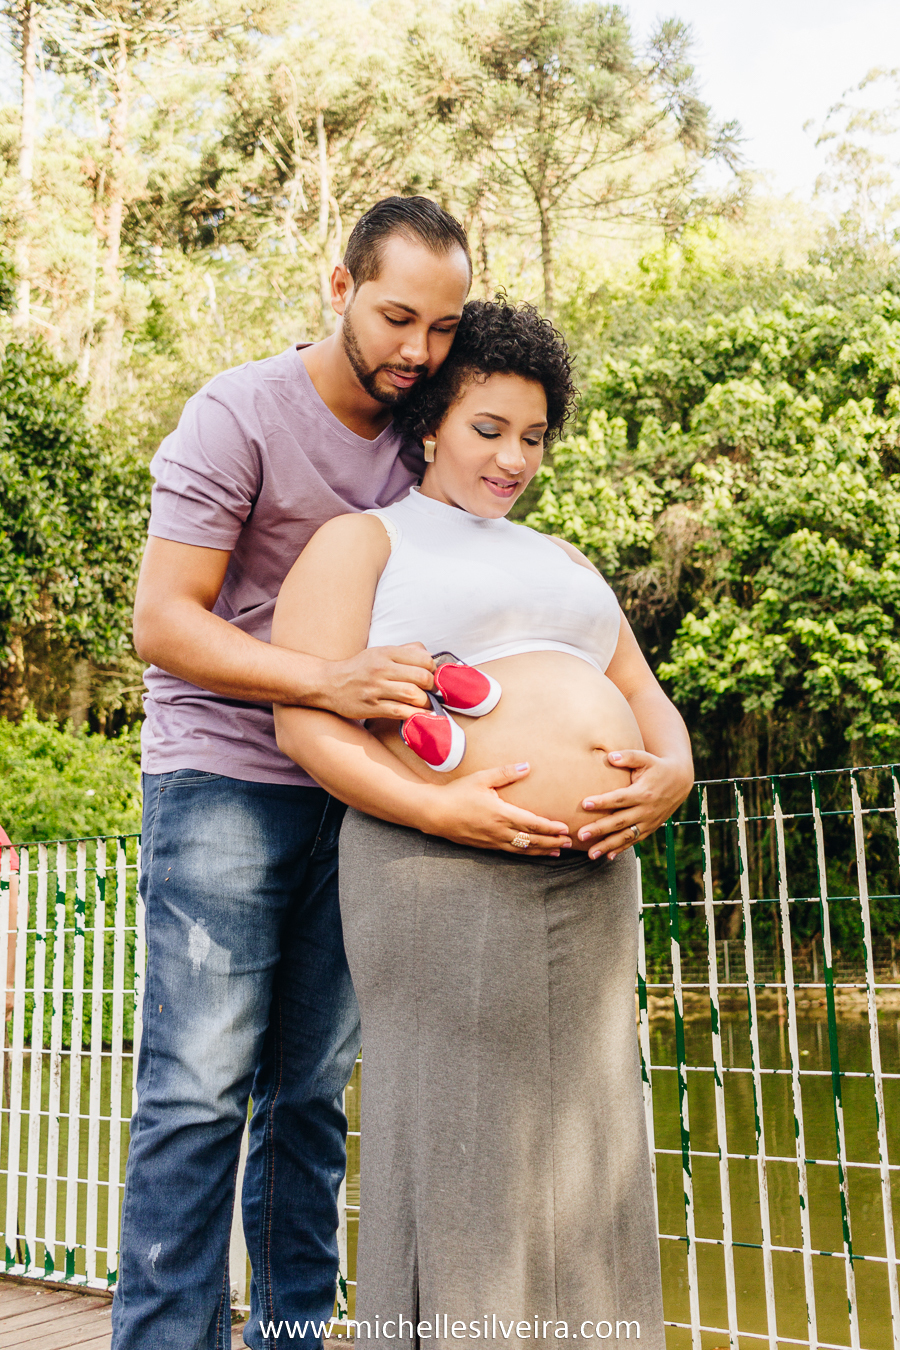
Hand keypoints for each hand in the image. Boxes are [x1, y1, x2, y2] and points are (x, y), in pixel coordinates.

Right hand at [309, 643, 434, 718]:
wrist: (329, 683)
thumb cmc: (359, 668)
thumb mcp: (379, 652)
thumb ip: (405, 651)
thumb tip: (429, 655)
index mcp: (386, 653)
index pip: (423, 659)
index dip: (434, 669)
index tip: (432, 676)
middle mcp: (382, 669)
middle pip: (422, 677)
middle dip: (432, 687)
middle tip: (431, 692)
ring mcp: (376, 689)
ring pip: (413, 695)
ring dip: (425, 702)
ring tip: (425, 704)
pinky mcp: (372, 707)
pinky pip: (401, 712)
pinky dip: (415, 715)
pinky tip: (420, 716)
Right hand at [425, 763, 571, 854]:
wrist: (434, 813)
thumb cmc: (457, 793)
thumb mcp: (482, 778)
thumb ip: (506, 773)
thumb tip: (527, 766)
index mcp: (501, 814)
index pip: (532, 824)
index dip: (550, 828)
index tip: (565, 828)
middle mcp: (499, 831)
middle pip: (531, 840)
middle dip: (552, 841)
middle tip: (570, 842)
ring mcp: (492, 841)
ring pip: (522, 850)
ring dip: (541, 850)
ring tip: (557, 851)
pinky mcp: (485, 846)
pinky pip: (510, 852)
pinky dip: (525, 854)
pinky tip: (532, 853)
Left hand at [577, 749, 693, 859]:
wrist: (679, 782)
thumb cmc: (657, 767)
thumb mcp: (645, 758)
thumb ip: (628, 756)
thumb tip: (610, 757)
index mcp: (643, 793)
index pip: (619, 799)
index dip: (602, 802)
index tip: (584, 804)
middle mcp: (646, 810)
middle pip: (619, 821)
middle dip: (599, 829)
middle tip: (581, 835)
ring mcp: (648, 822)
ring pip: (626, 836)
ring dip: (608, 846)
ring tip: (590, 854)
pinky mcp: (649, 828)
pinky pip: (634, 841)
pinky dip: (621, 849)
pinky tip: (607, 856)